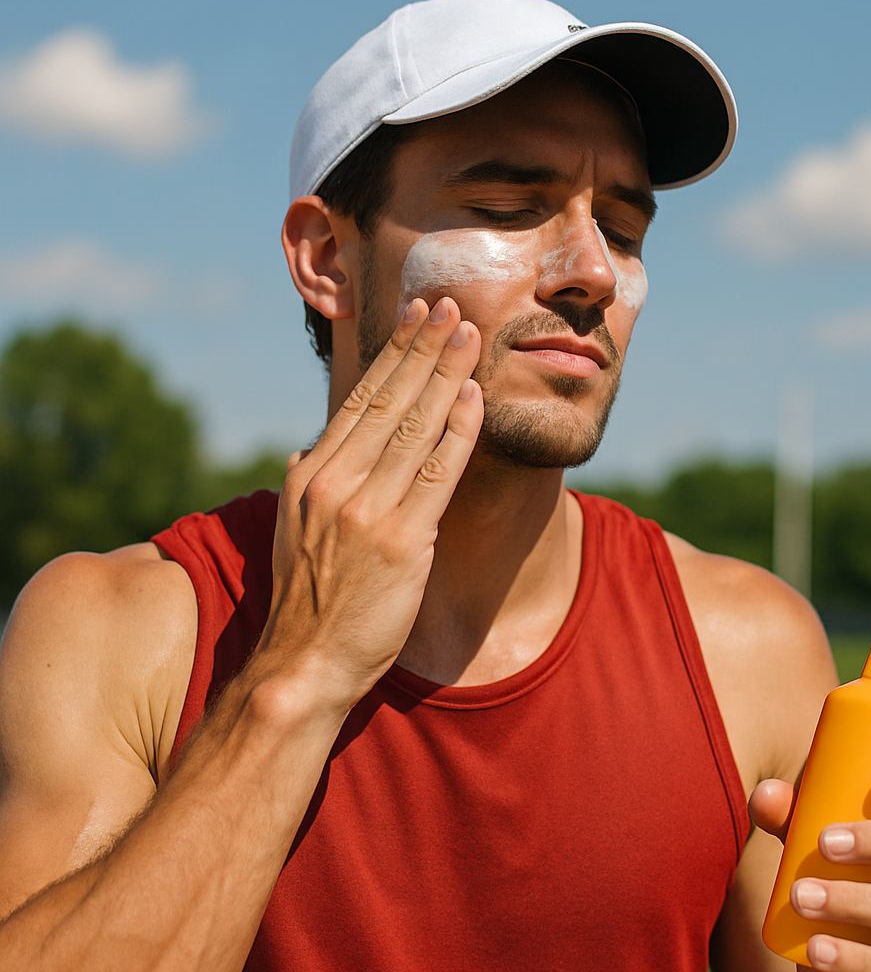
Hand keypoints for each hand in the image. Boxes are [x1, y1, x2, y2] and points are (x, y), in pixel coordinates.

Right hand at [254, 297, 483, 717]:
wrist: (304, 665)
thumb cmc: (308, 600)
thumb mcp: (294, 530)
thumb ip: (311, 484)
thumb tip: (314, 448)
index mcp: (310, 475)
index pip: (358, 400)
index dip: (392, 355)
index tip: (415, 319)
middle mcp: (335, 483)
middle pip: (388, 400)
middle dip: (423, 348)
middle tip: (450, 306)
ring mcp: (367, 510)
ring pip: (415, 426)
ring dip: (446, 375)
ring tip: (469, 334)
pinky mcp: (401, 540)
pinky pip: (437, 472)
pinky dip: (458, 430)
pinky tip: (474, 397)